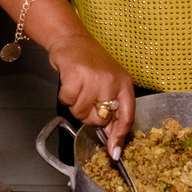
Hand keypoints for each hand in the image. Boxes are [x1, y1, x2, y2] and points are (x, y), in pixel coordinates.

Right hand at [48, 31, 134, 158]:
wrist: (72, 39)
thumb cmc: (91, 62)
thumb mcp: (110, 82)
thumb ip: (113, 108)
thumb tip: (112, 139)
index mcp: (124, 84)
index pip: (127, 116)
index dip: (119, 137)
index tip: (114, 152)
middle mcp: (112, 81)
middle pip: (100, 119)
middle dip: (89, 116)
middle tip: (87, 99)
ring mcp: (94, 78)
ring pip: (81, 112)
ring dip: (75, 105)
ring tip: (78, 88)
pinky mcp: (75, 75)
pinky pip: (67, 101)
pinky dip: (65, 96)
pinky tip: (69, 83)